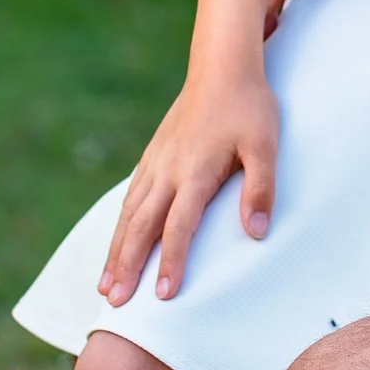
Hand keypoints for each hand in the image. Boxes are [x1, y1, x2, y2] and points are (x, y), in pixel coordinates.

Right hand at [99, 66, 280, 304]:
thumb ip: (260, 189)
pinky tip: (115, 244)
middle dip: (127, 266)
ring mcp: (156, 162)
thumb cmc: (249, 107)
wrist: (222, 66)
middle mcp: (168, 170)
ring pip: (130, 214)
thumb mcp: (265, 146)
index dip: (170, 262)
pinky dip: (119, 225)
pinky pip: (131, 196)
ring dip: (116, 251)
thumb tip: (255, 234)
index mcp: (195, 171)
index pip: (179, 226)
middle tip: (114, 302)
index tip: (163, 296)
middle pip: (142, 226)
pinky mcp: (153, 155)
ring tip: (104, 286)